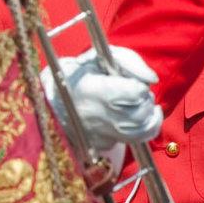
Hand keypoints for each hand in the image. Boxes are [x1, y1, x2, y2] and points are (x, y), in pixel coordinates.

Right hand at [44, 47, 162, 150]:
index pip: (136, 92)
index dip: (137, 86)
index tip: (128, 82)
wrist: (51, 97)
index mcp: (93, 90)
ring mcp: (97, 135)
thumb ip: (130, 62)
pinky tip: (139, 121)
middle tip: (133, 94)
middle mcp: (96, 116)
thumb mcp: (100, 57)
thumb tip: (152, 80)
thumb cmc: (79, 73)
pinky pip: (131, 141)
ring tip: (138, 106)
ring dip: (146, 116)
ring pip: (141, 131)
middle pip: (141, 113)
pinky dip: (140, 131)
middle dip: (143, 101)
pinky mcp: (100, 145)